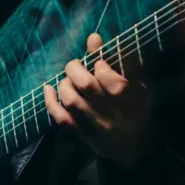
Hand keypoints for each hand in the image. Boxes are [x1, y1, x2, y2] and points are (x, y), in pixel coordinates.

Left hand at [43, 32, 152, 169]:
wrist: (136, 147)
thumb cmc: (136, 106)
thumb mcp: (135, 82)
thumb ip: (115, 59)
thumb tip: (92, 37)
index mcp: (134, 100)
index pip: (114, 82)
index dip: (101, 67)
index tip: (98, 64)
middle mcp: (116, 116)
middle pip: (87, 87)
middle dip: (75, 69)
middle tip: (75, 65)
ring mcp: (99, 129)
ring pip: (72, 102)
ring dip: (64, 84)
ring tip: (67, 79)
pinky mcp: (85, 138)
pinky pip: (62, 120)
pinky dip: (51, 102)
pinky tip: (48, 89)